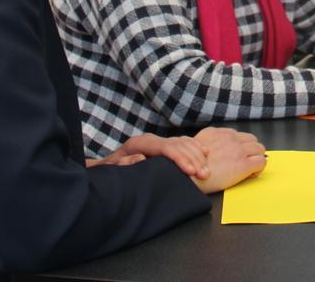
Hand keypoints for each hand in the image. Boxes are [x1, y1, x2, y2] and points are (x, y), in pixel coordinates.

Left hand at [88, 132, 211, 177]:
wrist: (107, 166)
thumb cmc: (110, 170)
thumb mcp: (112, 168)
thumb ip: (124, 163)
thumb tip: (140, 157)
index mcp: (139, 143)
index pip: (165, 148)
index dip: (180, 158)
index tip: (191, 171)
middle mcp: (151, 140)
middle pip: (178, 145)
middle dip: (193, 159)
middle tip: (204, 174)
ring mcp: (158, 141)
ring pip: (183, 143)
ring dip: (197, 156)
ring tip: (207, 171)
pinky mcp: (163, 146)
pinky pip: (183, 142)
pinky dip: (195, 147)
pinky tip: (205, 153)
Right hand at [189, 127, 266, 193]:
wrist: (188, 178)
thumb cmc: (190, 168)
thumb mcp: (196, 146)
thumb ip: (209, 142)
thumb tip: (219, 149)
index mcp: (218, 132)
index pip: (239, 135)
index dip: (241, 147)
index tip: (238, 156)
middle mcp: (229, 138)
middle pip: (252, 140)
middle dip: (251, 151)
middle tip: (246, 163)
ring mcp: (237, 150)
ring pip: (260, 149)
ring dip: (256, 158)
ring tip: (249, 170)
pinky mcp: (243, 164)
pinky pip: (261, 162)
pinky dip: (259, 168)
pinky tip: (250, 175)